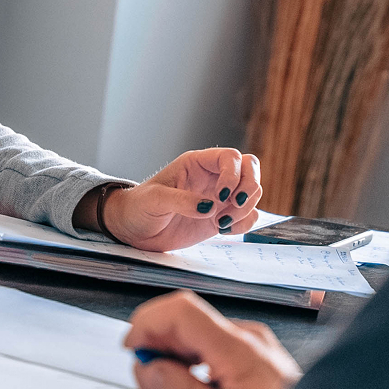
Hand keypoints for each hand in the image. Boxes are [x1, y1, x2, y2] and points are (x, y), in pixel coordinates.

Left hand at [98, 148, 261, 250]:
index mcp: (197, 163)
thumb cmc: (140, 207)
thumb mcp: (155, 199)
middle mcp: (212, 177)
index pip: (230, 157)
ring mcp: (219, 197)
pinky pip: (247, 216)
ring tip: (221, 223)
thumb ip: (182, 200)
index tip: (221, 195)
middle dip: (250, 187)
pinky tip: (224, 230)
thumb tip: (209, 207)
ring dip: (245, 208)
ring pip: (252, 192)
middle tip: (235, 206)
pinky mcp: (221, 217)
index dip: (233, 174)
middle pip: (249, 168)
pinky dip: (245, 223)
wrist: (135, 230)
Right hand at [124, 290, 299, 388]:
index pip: (183, 310)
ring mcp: (253, 345)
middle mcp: (248, 338)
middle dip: (154, 348)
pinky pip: (209, 345)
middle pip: (183, 320)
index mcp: (241, 351)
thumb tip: (152, 369)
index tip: (132, 351)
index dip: (148, 323)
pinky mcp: (254, 357)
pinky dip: (187, 362)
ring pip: (194, 332)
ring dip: (169, 358)